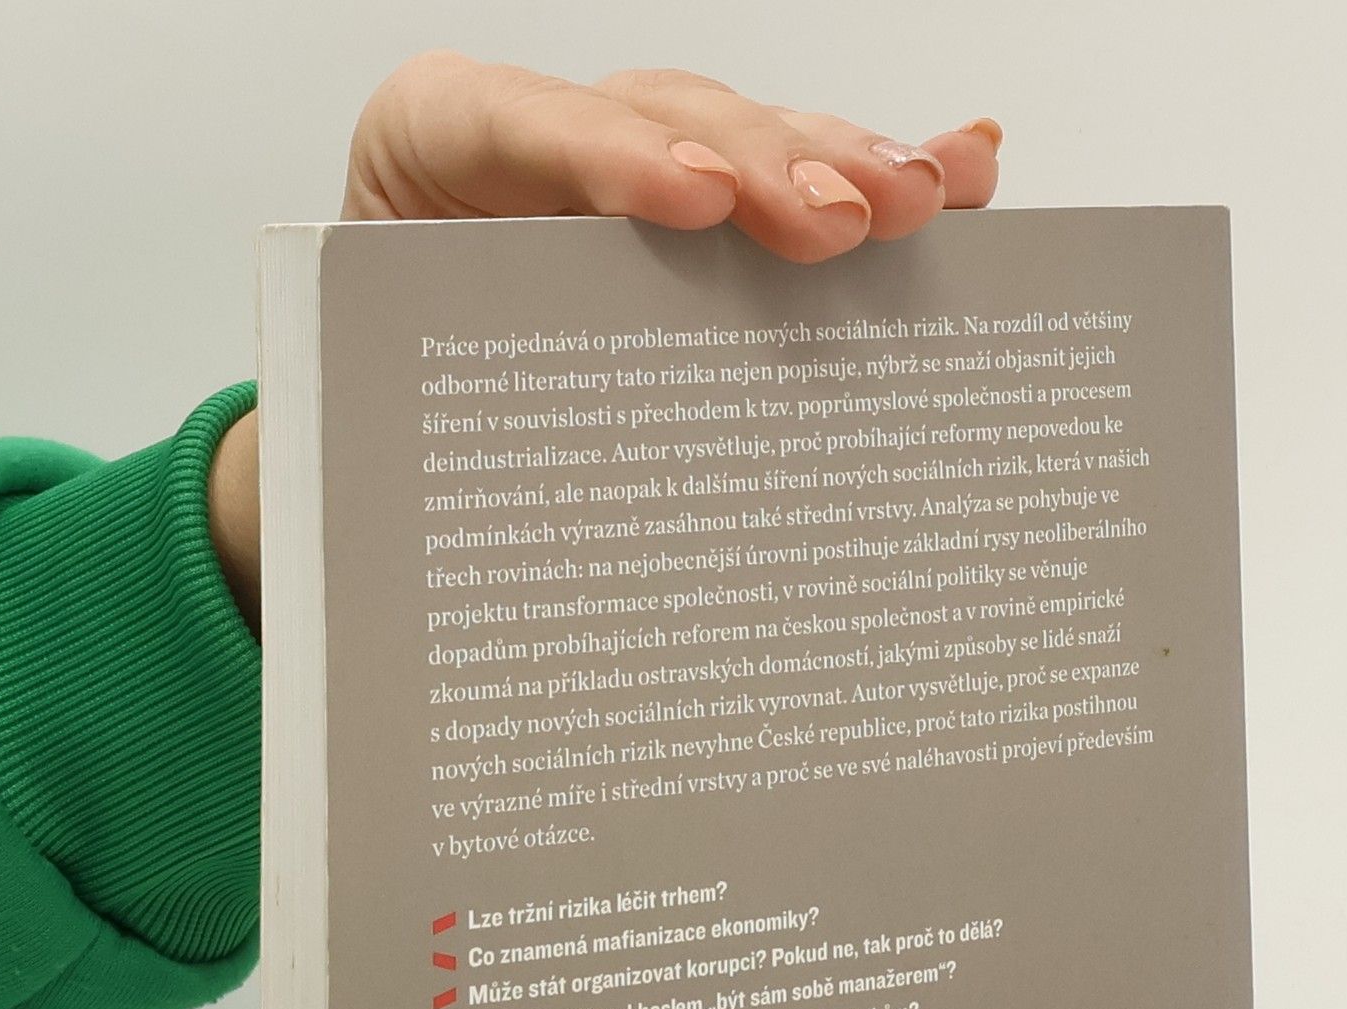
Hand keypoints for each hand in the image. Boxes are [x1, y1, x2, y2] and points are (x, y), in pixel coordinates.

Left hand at [209, 52, 1002, 626]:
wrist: (392, 407)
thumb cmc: (392, 409)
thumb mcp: (383, 409)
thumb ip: (430, 422)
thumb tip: (490, 553)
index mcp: (427, 155)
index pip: (512, 123)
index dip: (606, 154)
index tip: (689, 205)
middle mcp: (542, 142)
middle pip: (664, 117)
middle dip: (760, 164)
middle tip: (838, 224)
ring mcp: (634, 165)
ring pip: (747, 140)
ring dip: (844, 168)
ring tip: (920, 205)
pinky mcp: (704, 207)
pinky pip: (793, 176)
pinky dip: (879, 176)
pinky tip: (963, 172)